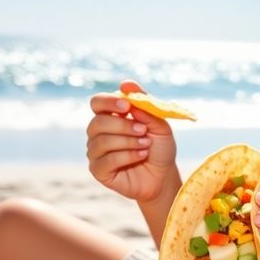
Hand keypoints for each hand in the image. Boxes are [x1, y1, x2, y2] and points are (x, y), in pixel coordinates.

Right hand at [85, 80, 177, 201]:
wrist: (163, 175)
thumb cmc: (159, 147)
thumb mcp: (159, 124)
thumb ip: (144, 104)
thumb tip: (126, 84)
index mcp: (111, 116)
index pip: (97, 102)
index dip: (109, 102)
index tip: (127, 106)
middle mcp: (98, 133)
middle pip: (97, 122)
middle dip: (123, 125)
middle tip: (143, 130)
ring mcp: (96, 152)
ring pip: (102, 142)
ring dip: (128, 141)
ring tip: (146, 145)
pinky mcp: (98, 170)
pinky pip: (106, 160)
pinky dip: (127, 156)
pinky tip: (142, 155)